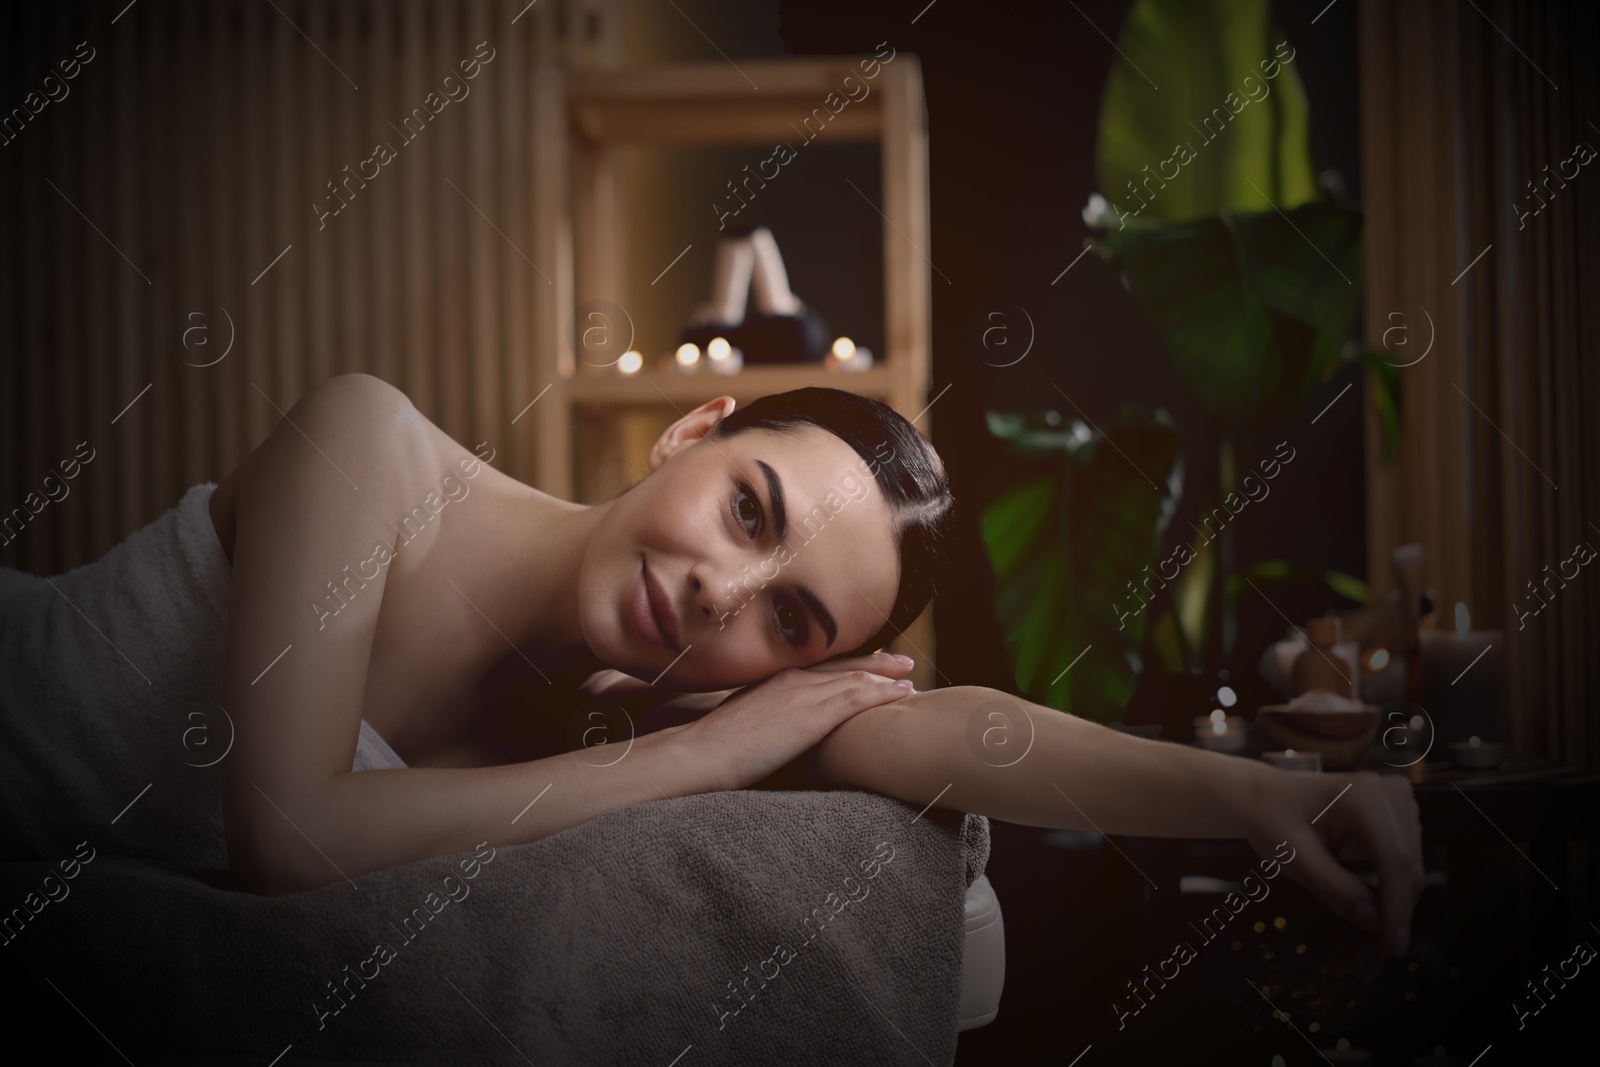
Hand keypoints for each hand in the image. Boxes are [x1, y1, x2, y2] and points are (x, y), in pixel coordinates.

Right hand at [677, 651, 916, 791]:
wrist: (701, 753)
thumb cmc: (713, 748)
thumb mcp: (741, 724)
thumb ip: (763, 721)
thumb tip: (772, 732)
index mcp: (774, 681)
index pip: (820, 669)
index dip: (848, 666)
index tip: (870, 666)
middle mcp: (792, 679)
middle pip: (843, 666)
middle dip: (875, 664)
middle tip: (903, 664)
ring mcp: (803, 694)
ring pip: (856, 678)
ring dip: (887, 678)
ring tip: (911, 680)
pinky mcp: (812, 714)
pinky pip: (858, 696)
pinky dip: (884, 692)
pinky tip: (905, 694)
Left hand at [1241, 769, 1423, 981]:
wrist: (1265, 796)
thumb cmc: (1272, 819)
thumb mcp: (1294, 857)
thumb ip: (1334, 888)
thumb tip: (1375, 922)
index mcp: (1366, 797)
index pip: (1395, 861)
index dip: (1397, 908)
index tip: (1393, 949)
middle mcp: (1392, 797)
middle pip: (1404, 875)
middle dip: (1384, 926)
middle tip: (1359, 969)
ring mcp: (1399, 809)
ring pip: (1404, 881)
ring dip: (1382, 923)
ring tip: (1352, 962)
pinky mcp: (1398, 825)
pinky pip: (1397, 873)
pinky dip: (1380, 905)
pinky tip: (1361, 939)